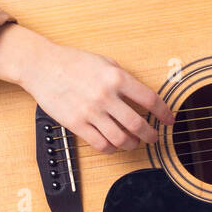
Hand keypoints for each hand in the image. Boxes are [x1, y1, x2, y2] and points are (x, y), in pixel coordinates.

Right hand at [20, 40, 175, 153]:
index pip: (149, 99)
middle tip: (154, 138)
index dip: (164, 113)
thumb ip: (123, 78)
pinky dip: (111, 149)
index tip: (169, 120)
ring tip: (134, 143)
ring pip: (120, 138)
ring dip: (132, 144)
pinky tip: (114, 145)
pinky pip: (100, 144)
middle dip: (151, 135)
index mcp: (116, 77)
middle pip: (137, 124)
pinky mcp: (76, 124)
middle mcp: (105, 96)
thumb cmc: (73, 62)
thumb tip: (141, 95)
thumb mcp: (105, 62)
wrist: (42, 66)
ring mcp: (90, 112)